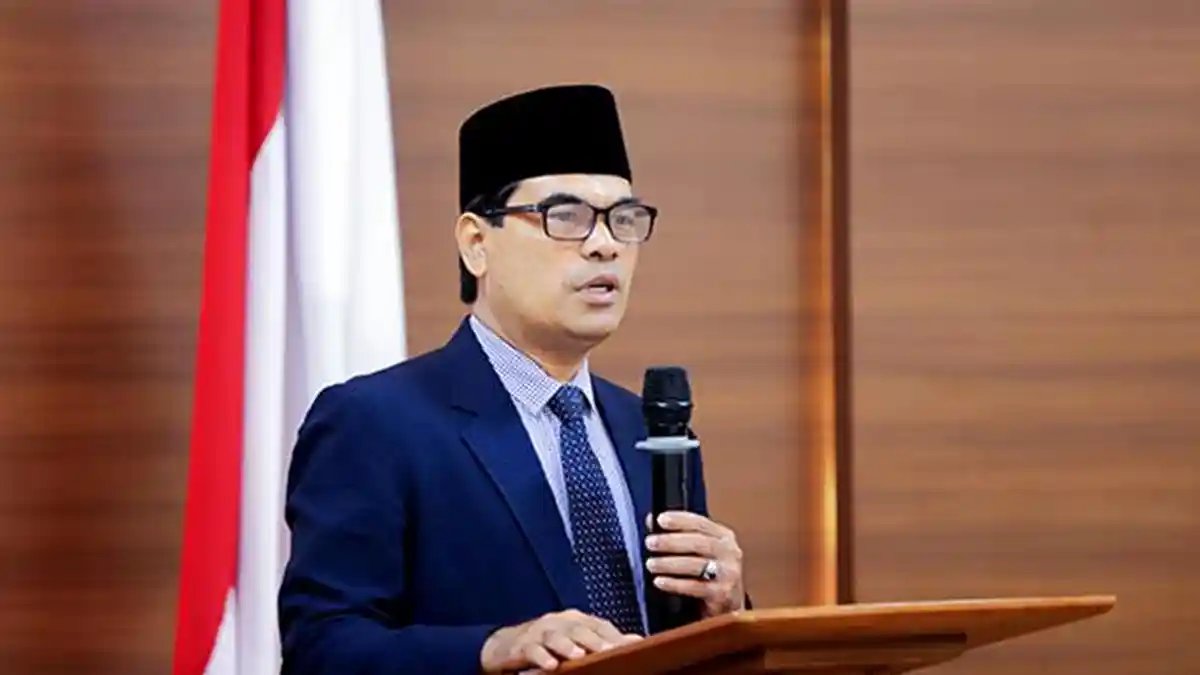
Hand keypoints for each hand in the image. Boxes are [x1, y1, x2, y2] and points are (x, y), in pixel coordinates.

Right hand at [479, 609, 641, 672]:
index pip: (599, 625)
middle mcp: (558, 621)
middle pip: (579, 628)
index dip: (615, 635)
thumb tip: (637, 640)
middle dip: (594, 640)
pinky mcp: (520, 645)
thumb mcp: (575, 642)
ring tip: (579, 655)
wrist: (503, 647)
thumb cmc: (547, 646)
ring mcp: (538, 631)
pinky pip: (531, 650)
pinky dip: (540, 657)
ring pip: (555, 636)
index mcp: (575, 620)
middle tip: (610, 651)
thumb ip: (602, 640)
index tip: (633, 646)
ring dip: (567, 645)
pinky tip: (549, 666)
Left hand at [645, 511, 745, 616]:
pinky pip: (695, 587)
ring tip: (651, 564)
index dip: (680, 520)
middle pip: (698, 543)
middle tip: (650, 543)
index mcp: (724, 537)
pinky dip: (675, 584)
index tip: (660, 519)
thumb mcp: (699, 551)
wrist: (728, 606)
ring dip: (669, 563)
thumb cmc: (710, 574)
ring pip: (696, 565)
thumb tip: (651, 520)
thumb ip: (678, 534)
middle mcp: (729, 552)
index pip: (700, 523)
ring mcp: (728, 574)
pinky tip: (659, 581)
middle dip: (671, 542)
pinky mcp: (722, 594)